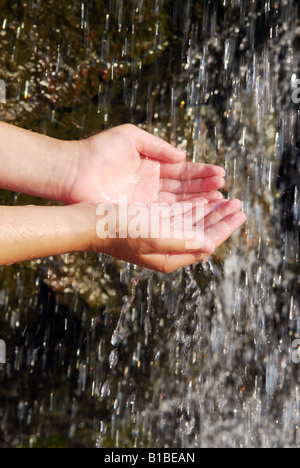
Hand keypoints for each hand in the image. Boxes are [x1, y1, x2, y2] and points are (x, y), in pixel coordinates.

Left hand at [68, 124, 225, 204]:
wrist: (74, 171)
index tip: (221, 175)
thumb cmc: (99, 150)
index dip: (201, 174)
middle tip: (226, 191)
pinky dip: (182, 214)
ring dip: (198, 203)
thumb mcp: (131, 138)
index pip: (182, 172)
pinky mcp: (137, 213)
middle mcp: (151, 186)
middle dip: (205, 190)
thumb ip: (158, 146)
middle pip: (184, 189)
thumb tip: (183, 156)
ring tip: (219, 201)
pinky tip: (199, 212)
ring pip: (178, 203)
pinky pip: (164, 214)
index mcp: (151, 166)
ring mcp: (145, 201)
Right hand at [92, 197, 246, 272]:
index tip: (240, 213)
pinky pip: (178, 214)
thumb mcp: (155, 235)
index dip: (224, 228)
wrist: (90, 221)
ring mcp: (158, 235)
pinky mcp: (151, 222)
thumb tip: (210, 246)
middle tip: (238, 203)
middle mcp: (166, 248)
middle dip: (220, 218)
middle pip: (202, 232)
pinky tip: (202, 197)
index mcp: (170, 257)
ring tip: (225, 198)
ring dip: (209, 210)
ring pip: (192, 222)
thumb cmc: (120, 229)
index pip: (206, 243)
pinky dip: (192, 206)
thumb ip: (184, 242)